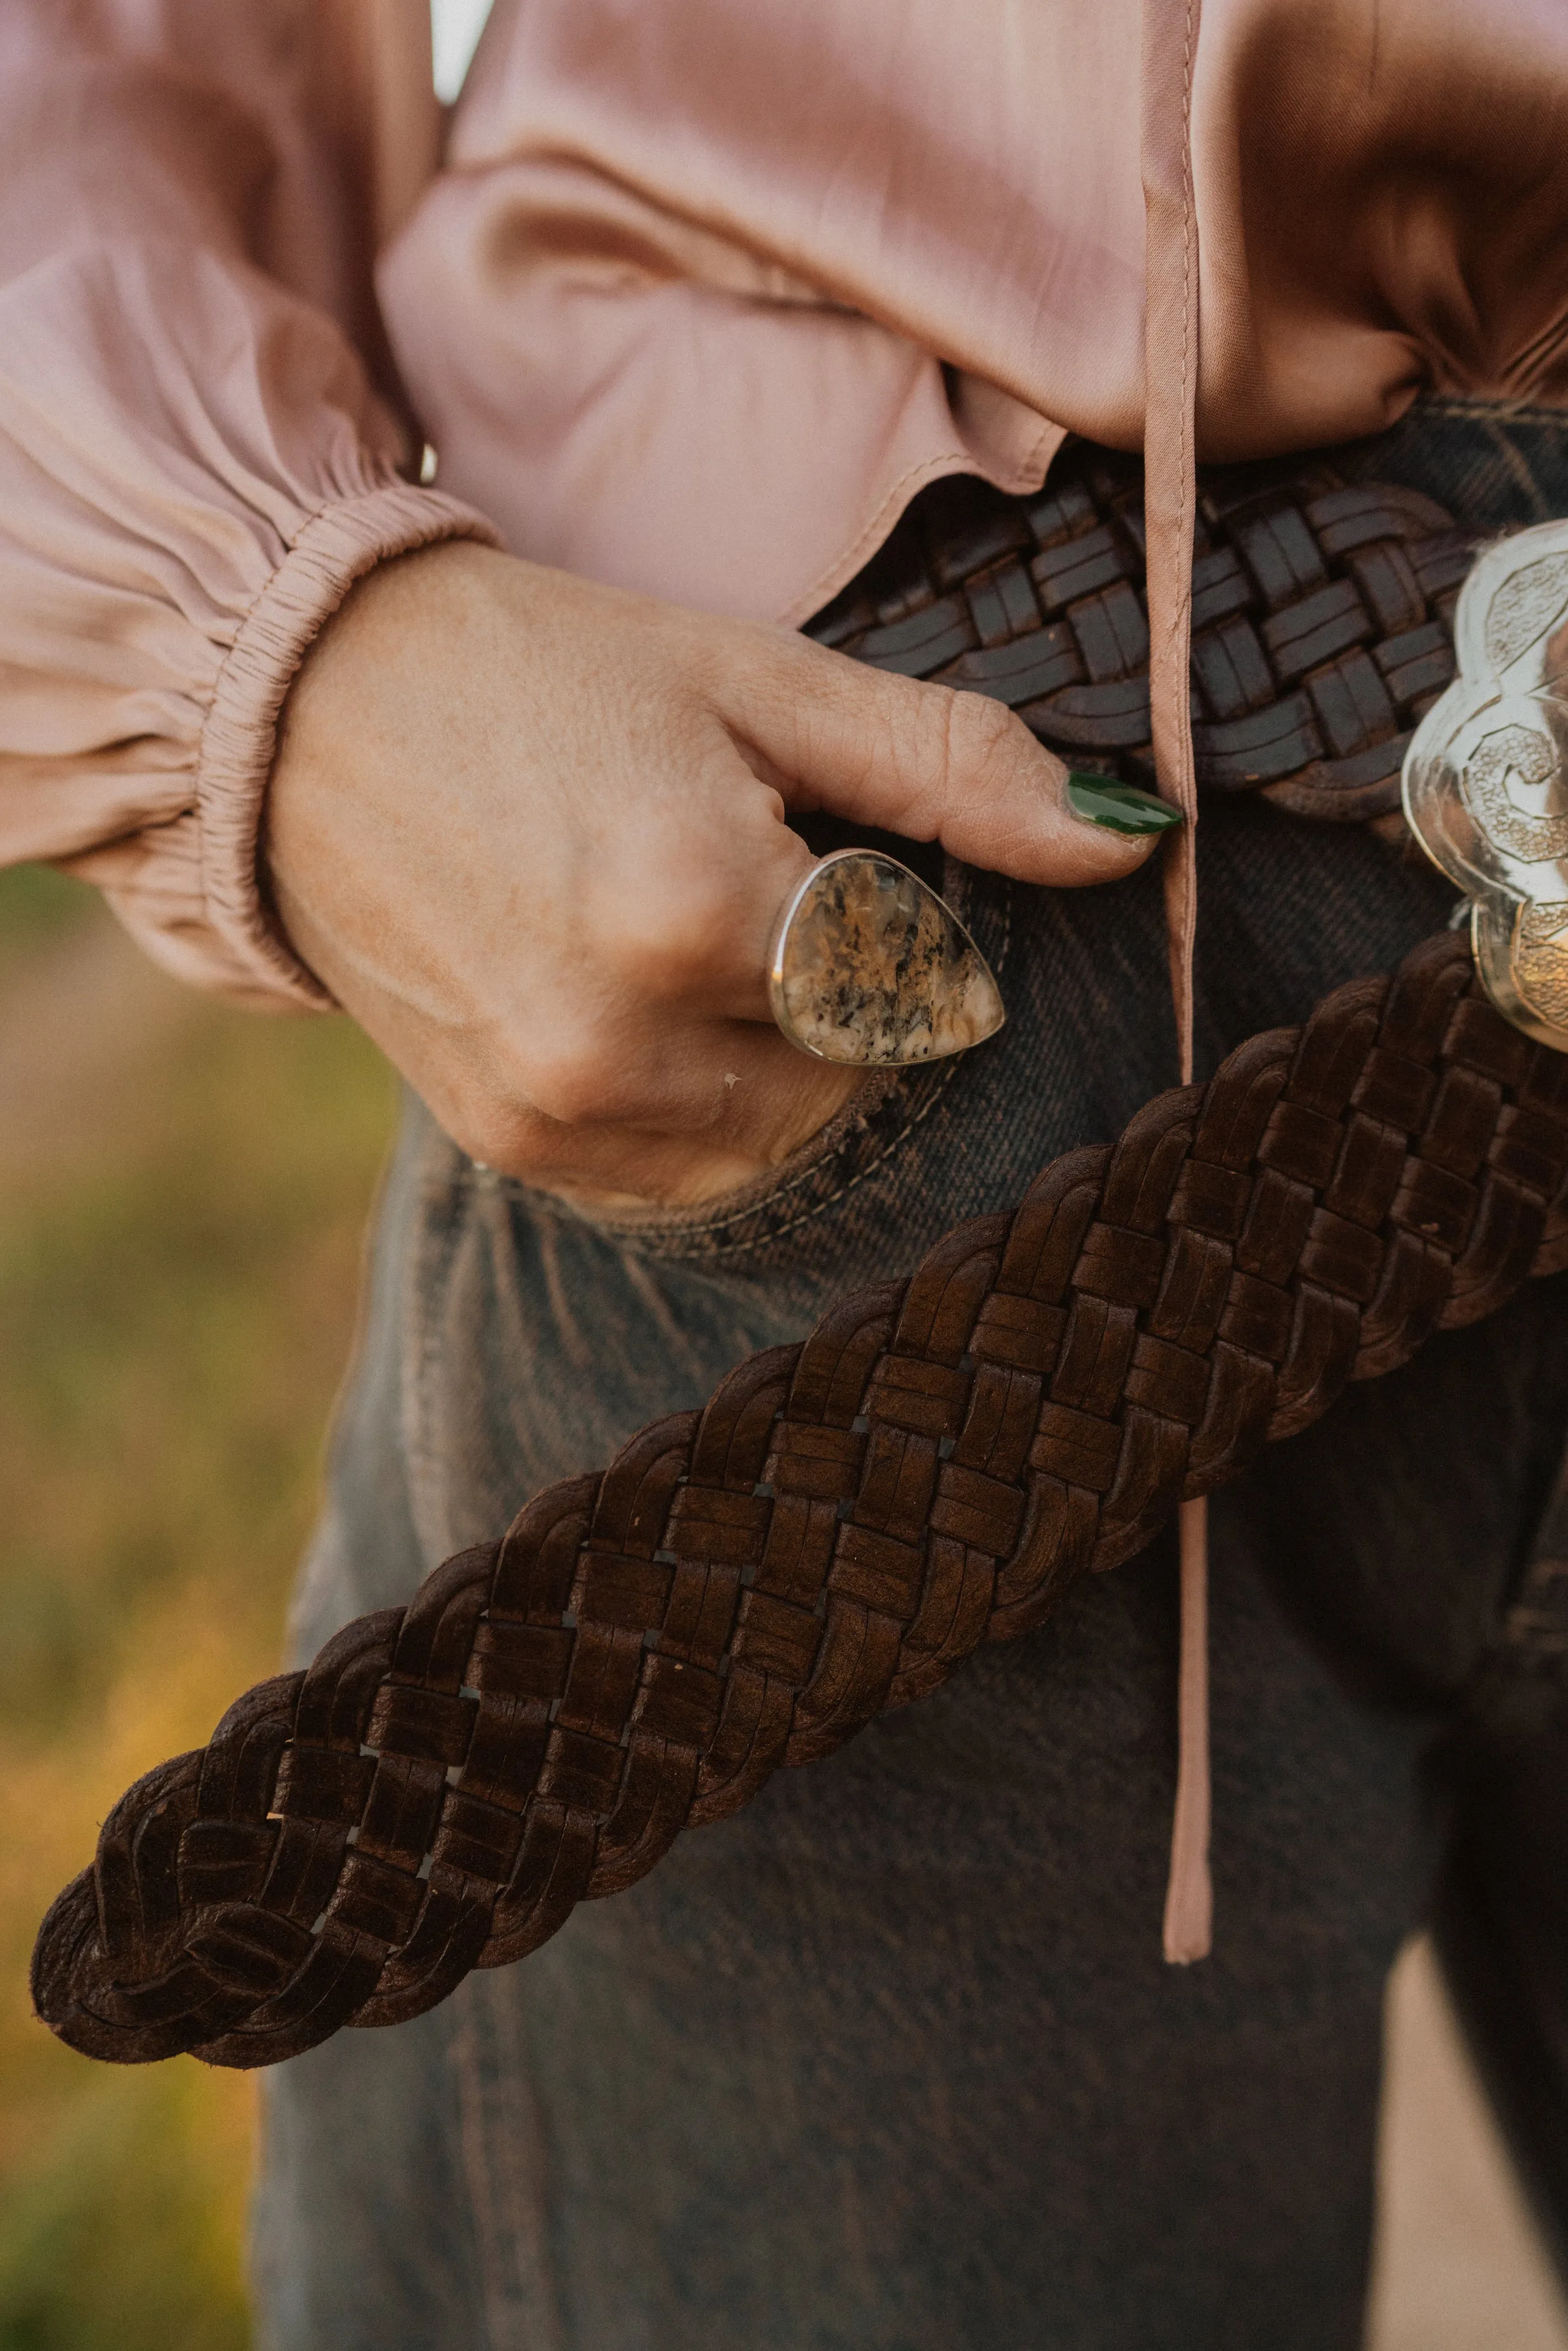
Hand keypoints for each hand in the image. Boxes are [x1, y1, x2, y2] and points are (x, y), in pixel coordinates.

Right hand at [265, 542, 1164, 1208]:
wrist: (307, 714)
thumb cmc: (549, 671)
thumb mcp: (759, 683)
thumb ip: (950, 767)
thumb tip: (1135, 841)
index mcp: (696, 907)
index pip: (914, 982)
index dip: (899, 915)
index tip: (825, 851)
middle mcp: (622, 1039)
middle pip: (854, 1072)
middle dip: (844, 993)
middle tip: (749, 882)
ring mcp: (558, 1111)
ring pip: (779, 1138)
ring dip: (779, 1058)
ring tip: (686, 937)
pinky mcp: (513, 1147)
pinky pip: (684, 1175)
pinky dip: (704, 1106)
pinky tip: (641, 1001)